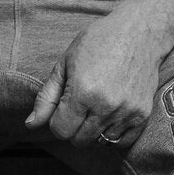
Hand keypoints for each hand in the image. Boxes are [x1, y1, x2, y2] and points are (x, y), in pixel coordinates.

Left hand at [25, 10, 165, 150]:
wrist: (140, 32)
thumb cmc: (99, 42)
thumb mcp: (65, 62)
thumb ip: (46, 96)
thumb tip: (31, 124)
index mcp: (83, 92)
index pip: (60, 130)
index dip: (57, 120)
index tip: (63, 107)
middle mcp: (105, 106)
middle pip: (78, 140)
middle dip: (74, 127)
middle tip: (79, 106)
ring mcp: (126, 112)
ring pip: (99, 142)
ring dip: (94, 130)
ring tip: (97, 106)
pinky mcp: (142, 115)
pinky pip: (121, 142)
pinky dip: (113, 134)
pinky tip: (110, 115)